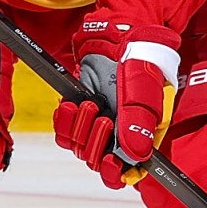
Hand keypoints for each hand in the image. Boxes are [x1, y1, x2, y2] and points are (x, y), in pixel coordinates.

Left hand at [51, 16, 178, 187]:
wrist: (118, 34)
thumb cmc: (138, 60)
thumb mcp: (142, 90)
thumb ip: (139, 121)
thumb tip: (136, 156)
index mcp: (141, 136)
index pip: (125, 172)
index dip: (115, 173)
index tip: (110, 161)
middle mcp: (119, 135)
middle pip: (98, 162)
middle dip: (96, 141)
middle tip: (103, 116)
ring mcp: (98, 124)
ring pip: (79, 148)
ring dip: (81, 127)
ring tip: (91, 103)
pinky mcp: (79, 113)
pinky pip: (64, 132)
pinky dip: (64, 121)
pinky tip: (72, 105)